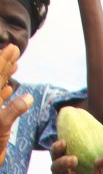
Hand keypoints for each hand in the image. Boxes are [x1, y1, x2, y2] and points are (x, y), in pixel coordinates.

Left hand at [0, 47, 30, 166]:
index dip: (4, 59)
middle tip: (14, 48)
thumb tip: (29, 98)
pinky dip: (5, 92)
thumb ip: (14, 110)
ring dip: (6, 74)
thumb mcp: (2, 125)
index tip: (13, 48)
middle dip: (5, 62)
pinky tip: (10, 89)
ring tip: (14, 64)